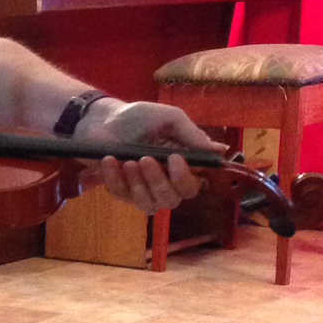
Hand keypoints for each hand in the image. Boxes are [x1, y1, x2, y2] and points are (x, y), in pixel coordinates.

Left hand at [79, 99, 225, 213]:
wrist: (102, 121)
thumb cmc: (139, 118)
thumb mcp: (168, 118)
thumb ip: (191, 134)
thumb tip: (221, 150)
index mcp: (182, 165)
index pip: (194, 185)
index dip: (186, 178)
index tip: (175, 159)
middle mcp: (166, 182)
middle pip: (173, 199)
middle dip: (158, 180)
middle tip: (144, 158)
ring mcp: (144, 190)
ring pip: (150, 204)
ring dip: (138, 183)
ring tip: (127, 160)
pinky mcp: (123, 193)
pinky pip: (123, 197)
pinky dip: (115, 178)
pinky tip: (110, 160)